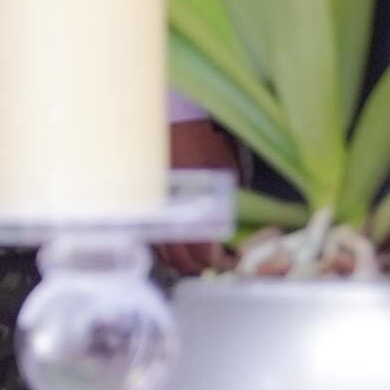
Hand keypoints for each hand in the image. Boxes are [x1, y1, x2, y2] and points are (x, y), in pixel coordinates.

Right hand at [161, 117, 240, 273]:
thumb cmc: (207, 146)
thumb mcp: (230, 179)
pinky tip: (179, 241)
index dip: (225, 263)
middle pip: (183, 263)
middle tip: (221, 261)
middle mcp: (170, 218)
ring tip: (201, 255)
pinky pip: (154, 240)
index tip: (236, 260)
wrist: (177, 123)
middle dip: (204, 266)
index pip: (206, 257)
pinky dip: (168, 248)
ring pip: (166, 255)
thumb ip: (233, 211)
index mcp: (194, 213)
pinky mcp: (145, 208)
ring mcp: (154, 214)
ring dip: (184, 261)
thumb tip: (244, 235)